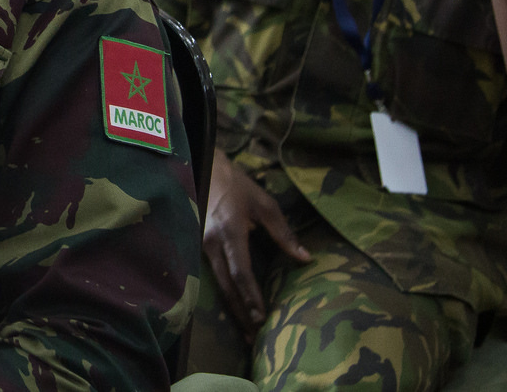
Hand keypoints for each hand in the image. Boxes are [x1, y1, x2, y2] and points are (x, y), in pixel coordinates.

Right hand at [203, 151, 311, 333]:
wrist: (205, 168)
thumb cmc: (237, 185)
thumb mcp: (265, 204)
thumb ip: (284, 233)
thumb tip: (306, 258)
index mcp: (230, 231)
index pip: (240, 271)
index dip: (251, 296)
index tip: (261, 317)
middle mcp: (212, 243)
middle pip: (227, 286)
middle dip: (241, 313)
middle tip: (254, 338)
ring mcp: (202, 246)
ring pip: (219, 285)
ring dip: (233, 309)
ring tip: (246, 333)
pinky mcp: (200, 247)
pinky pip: (214, 277)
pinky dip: (227, 296)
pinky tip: (235, 310)